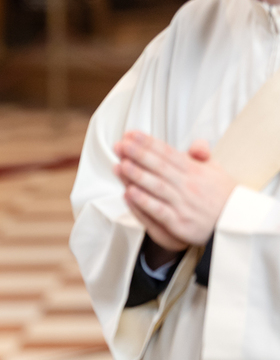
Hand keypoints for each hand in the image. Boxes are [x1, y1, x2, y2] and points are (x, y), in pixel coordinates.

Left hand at [113, 132, 235, 254]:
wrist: (237, 225)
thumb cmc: (222, 197)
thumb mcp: (216, 170)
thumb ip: (201, 156)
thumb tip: (196, 144)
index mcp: (194, 170)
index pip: (167, 153)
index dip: (148, 143)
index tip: (131, 134)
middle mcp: (187, 185)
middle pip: (160, 166)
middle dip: (139, 154)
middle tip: (121, 144)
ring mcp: (182, 204)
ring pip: (157, 187)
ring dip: (138, 175)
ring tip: (121, 165)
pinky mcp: (179, 222)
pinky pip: (159, 210)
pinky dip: (144, 202)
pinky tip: (130, 193)